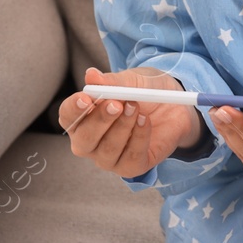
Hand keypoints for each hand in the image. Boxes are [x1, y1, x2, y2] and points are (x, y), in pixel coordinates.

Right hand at [56, 66, 203, 179]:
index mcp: (82, 118)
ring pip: (107, 149)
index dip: (74, 108)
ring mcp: (109, 157)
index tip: (86, 98)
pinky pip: (130, 157)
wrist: (175, 105)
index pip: (67, 117)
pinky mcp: (131, 167)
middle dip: (100, 120)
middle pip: (84, 138)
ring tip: (137, 107)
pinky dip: (139, 137)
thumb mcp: (131, 81)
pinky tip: (145, 121)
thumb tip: (91, 75)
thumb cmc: (144, 92)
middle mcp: (90, 142)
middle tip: (117, 103)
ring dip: (123, 126)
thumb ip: (111, 81)